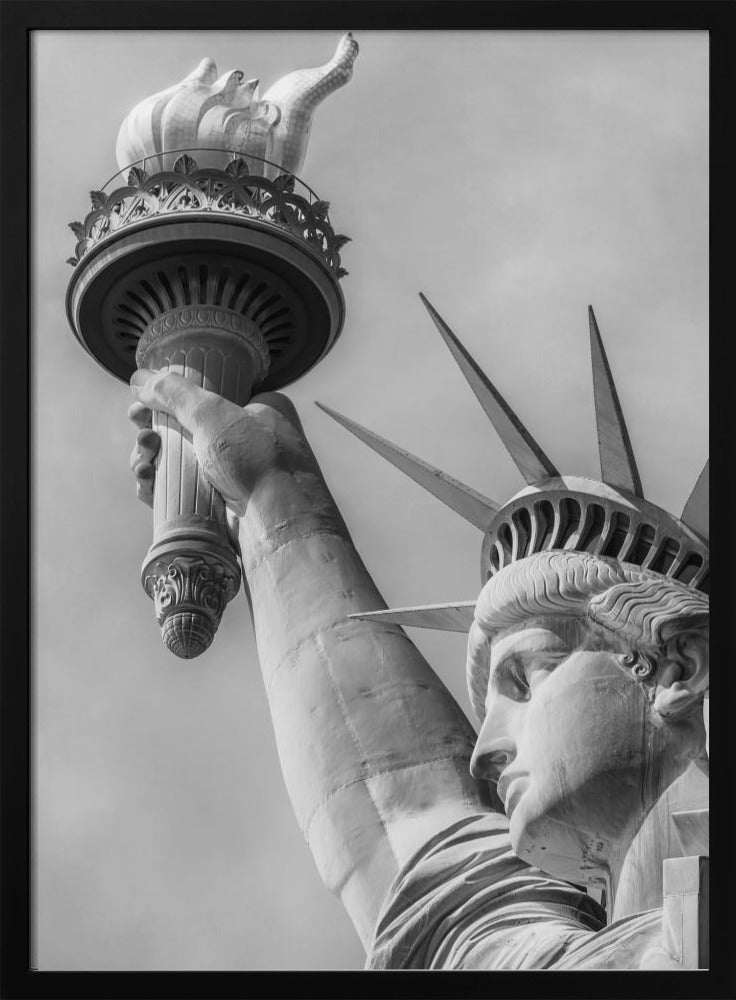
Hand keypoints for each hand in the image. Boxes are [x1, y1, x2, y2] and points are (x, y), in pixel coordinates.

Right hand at [128, 368, 305, 531]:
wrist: (278, 524)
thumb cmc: (255, 459)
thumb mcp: (214, 413)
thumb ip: (175, 393)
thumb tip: (140, 379)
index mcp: (259, 409)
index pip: (207, 397)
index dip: (171, 400)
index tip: (142, 404)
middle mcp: (248, 440)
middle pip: (186, 430)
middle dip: (155, 432)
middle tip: (142, 435)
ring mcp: (233, 475)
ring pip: (179, 462)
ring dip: (152, 459)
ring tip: (143, 463)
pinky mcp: (219, 506)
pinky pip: (180, 490)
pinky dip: (159, 485)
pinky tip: (146, 482)